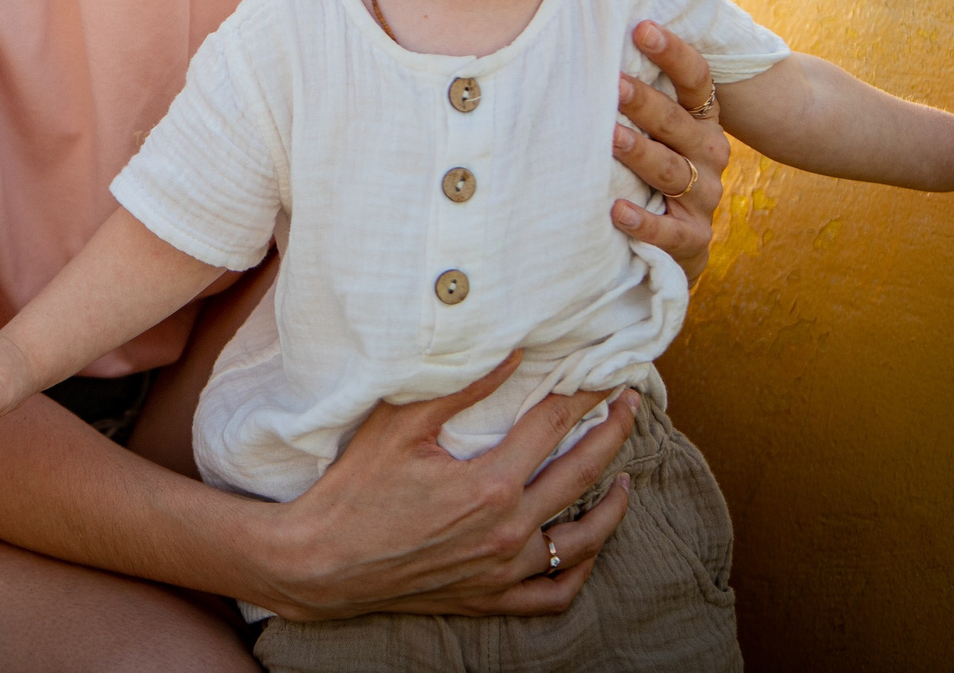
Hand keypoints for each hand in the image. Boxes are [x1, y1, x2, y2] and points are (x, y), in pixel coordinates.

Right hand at [261, 355, 642, 619]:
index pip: (550, 426)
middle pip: (580, 474)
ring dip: (611, 506)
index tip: (600, 373)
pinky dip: (581, 570)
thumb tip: (510, 355)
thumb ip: (459, 390)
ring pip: (582, 541)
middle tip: (629, 406)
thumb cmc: (356, 489)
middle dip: (613, 433)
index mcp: (488, 484)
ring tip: (624, 479)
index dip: (579, 394)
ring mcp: (503, 571)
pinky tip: (587, 547)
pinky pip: (556, 593)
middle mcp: (507, 531)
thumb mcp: (399, 426)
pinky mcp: (491, 598)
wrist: (324, 562)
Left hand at [610, 21, 730, 281]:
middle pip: (677, 123)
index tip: (642, 28)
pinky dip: (644, 223)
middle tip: (612, 82)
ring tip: (610, 138)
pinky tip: (617, 211)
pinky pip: (671, 232)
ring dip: (641, 153)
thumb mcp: (657, 129)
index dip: (673, 53)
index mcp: (701, 120)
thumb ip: (638, 93)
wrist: (681, 239)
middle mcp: (709, 153)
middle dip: (645, 102)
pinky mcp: (694, 238)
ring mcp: (704, 196)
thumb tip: (590, 34)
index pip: (695, 80)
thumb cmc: (656, 165)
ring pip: (672, 171)